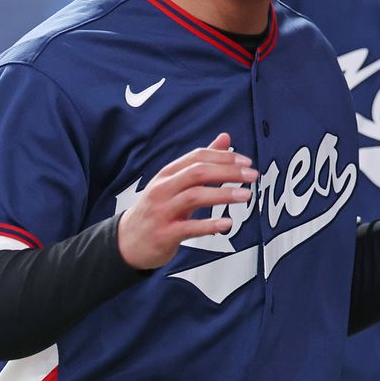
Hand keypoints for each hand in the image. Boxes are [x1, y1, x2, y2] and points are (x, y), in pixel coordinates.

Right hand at [117, 133, 254, 269]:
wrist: (128, 241)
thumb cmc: (157, 208)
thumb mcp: (175, 182)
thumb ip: (201, 162)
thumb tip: (226, 138)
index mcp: (168, 173)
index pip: (197, 157)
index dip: (224, 157)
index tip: (246, 162)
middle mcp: (163, 188)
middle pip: (197, 173)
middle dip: (228, 172)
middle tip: (252, 176)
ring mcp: (162, 211)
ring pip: (194, 197)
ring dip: (223, 194)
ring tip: (246, 196)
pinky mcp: (164, 234)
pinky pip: (189, 228)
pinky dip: (209, 225)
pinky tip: (227, 224)